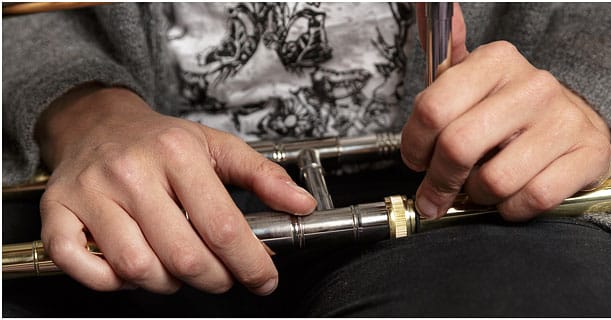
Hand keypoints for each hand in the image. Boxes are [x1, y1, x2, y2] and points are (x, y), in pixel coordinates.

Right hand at [35, 85, 316, 293]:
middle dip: (215, 279)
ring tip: (178, 267)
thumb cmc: (160, 141)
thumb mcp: (218, 146)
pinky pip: (83, 267)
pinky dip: (112, 281)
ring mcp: (91, 194)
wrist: (97, 123)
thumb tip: (301, 205)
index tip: (264, 279)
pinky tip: (132, 267)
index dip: (251, 264)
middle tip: (222, 276)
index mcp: (177, 154)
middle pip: (184, 256)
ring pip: (138, 268)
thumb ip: (263, 176)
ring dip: (168, 283)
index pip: (223, 226)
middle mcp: (132, 173)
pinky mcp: (58, 212)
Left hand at [402, 4, 610, 220]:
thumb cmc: (507, 109)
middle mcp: (532, 85)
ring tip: (480, 186)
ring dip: (477, 196)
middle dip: (438, 181)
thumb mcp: (470, 80)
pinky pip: (532, 199)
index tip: (416, 159)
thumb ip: (443, 52)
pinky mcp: (587, 154)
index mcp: (496, 61)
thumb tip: (423, 7)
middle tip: (436, 192)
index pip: (432, 109)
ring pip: (494, 180)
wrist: (572, 123)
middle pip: (458, 146)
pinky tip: (509, 197)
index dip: (414, 145)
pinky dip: (511, 209)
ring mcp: (563, 120)